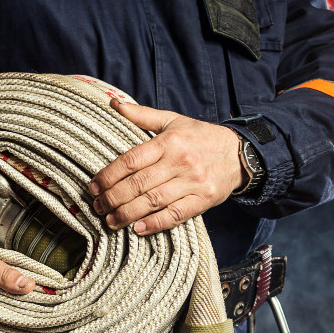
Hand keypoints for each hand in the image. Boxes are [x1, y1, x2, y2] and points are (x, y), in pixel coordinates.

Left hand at [88, 99, 245, 234]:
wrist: (239, 153)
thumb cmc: (200, 137)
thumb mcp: (173, 120)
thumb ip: (142, 115)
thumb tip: (113, 103)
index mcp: (169, 142)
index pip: (131, 160)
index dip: (109, 175)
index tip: (93, 186)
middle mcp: (180, 162)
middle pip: (139, 183)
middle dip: (113, 198)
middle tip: (97, 207)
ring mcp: (193, 182)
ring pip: (154, 201)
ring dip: (128, 213)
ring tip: (110, 220)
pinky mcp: (203, 200)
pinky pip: (176, 215)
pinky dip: (155, 223)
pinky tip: (137, 229)